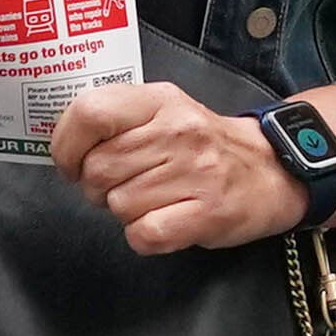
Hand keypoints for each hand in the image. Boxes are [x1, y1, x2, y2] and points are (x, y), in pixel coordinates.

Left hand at [49, 80, 305, 254]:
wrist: (273, 169)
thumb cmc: (203, 144)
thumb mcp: (163, 111)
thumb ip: (116, 119)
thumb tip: (63, 146)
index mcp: (159, 100)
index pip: (89, 112)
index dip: (66, 146)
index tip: (71, 163)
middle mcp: (177, 131)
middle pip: (98, 169)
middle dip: (97, 186)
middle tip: (123, 184)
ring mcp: (195, 173)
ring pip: (118, 204)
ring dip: (125, 211)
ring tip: (154, 199)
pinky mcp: (207, 214)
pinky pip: (143, 234)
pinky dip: (143, 235)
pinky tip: (163, 221)